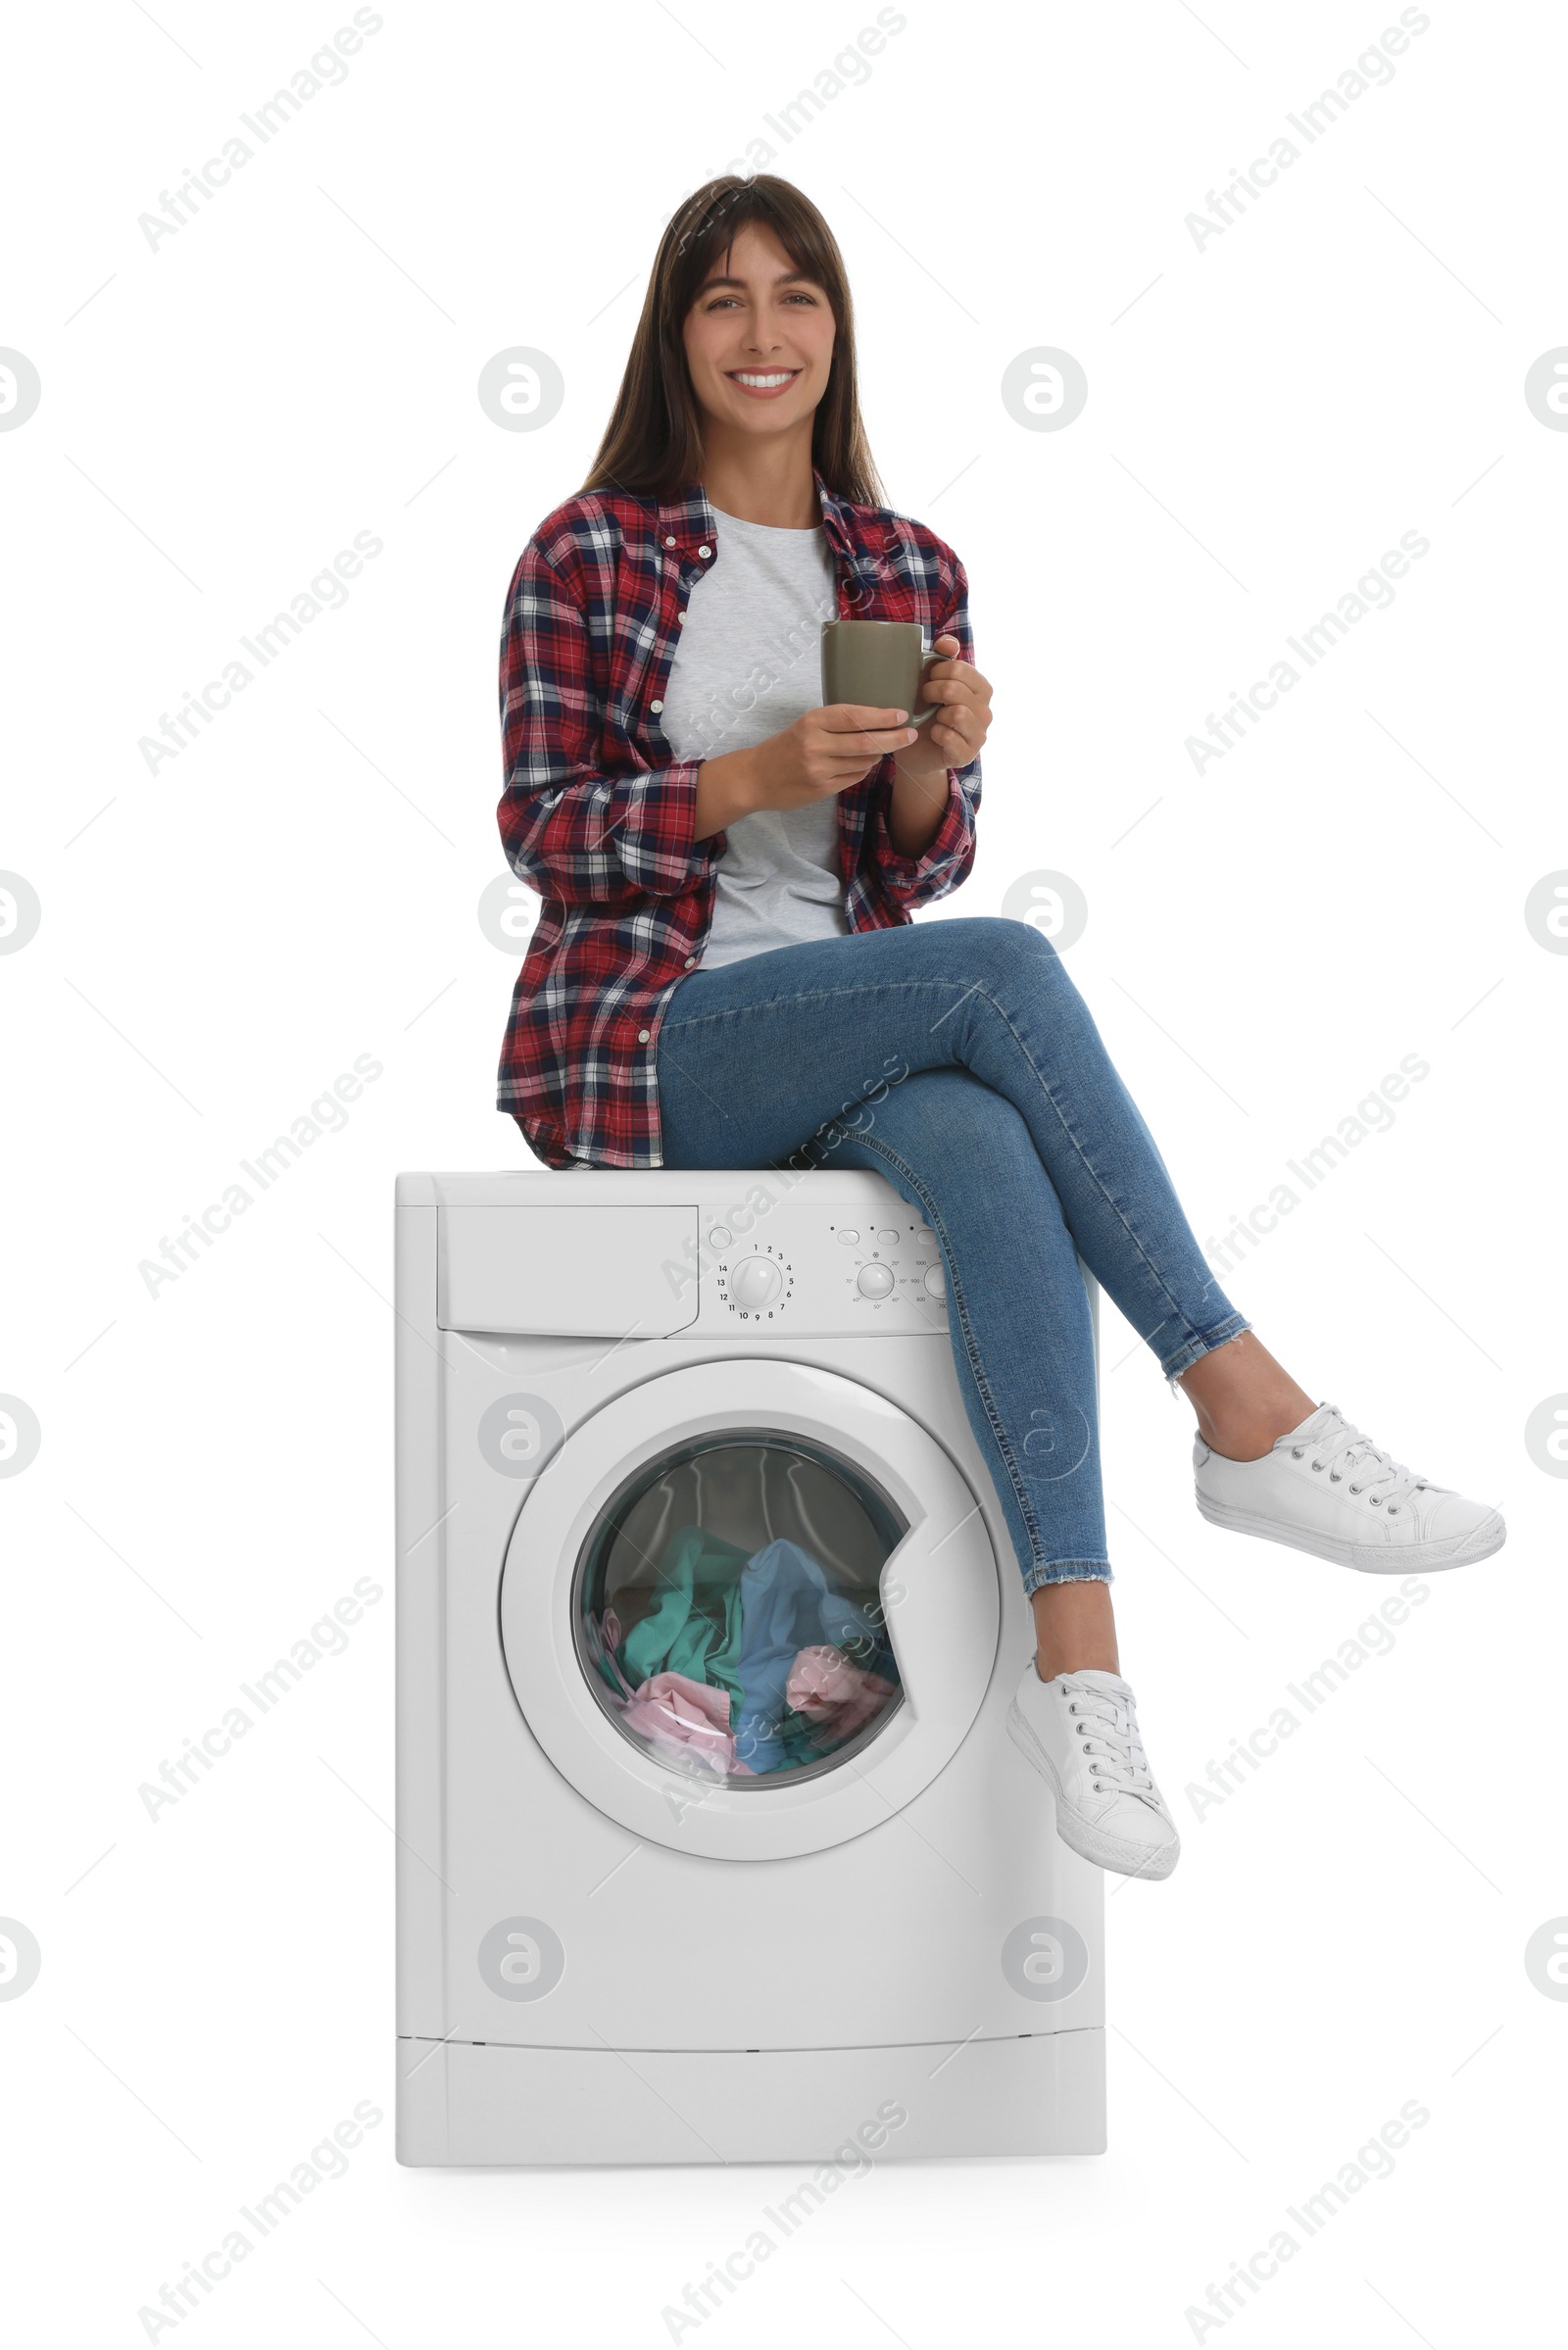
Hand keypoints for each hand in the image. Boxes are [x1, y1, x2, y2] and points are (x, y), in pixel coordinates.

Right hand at [695, 704, 918, 834]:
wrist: (756, 778)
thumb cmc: (784, 747)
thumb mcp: (805, 725)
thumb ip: (835, 723)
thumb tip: (876, 720)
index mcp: (812, 721)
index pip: (855, 716)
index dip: (882, 716)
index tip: (901, 715)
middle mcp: (816, 744)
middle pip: (866, 741)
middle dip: (894, 738)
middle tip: (911, 734)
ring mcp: (819, 769)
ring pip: (864, 761)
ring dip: (878, 755)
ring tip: (883, 748)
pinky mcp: (822, 789)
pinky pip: (854, 777)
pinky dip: (864, 769)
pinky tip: (862, 764)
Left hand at [892, 636, 991, 781]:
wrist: (915, 748)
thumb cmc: (924, 711)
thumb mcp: (931, 680)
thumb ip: (942, 657)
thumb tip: (947, 644)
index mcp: (981, 688)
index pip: (960, 669)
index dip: (936, 672)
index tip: (928, 679)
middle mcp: (986, 711)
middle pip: (955, 690)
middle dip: (931, 691)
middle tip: (924, 698)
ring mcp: (979, 735)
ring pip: (957, 714)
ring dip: (936, 714)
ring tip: (930, 717)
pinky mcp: (967, 755)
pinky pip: (949, 737)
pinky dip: (935, 734)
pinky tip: (933, 734)